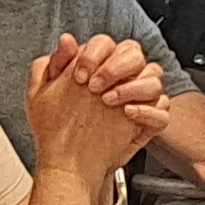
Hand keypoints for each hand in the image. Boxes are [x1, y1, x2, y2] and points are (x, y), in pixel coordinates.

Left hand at [26, 38, 164, 189]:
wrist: (67, 164)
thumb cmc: (56, 127)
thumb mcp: (41, 95)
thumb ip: (51, 65)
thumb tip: (66, 41)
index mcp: (97, 66)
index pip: (106, 43)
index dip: (94, 55)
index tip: (78, 76)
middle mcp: (120, 78)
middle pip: (134, 54)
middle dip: (114, 67)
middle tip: (93, 87)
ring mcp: (137, 99)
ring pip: (154, 77)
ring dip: (132, 86)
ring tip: (107, 101)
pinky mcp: (148, 122)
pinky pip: (164, 110)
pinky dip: (148, 110)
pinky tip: (127, 113)